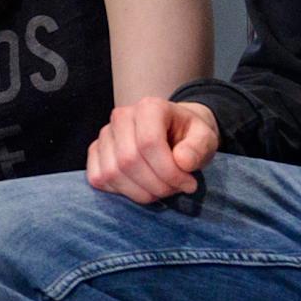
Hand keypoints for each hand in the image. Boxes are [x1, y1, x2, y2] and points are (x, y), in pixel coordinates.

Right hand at [86, 96, 219, 203]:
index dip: (169, 171)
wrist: (173, 131)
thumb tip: (182, 161)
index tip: (189, 183)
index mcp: (149, 107)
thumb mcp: (206, 137)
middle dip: (157, 185)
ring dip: (140, 192)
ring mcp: (104, 134)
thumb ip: (199, 147)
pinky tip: (141, 188)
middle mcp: (121, 117)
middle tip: (176, 189)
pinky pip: (98, 179)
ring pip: (112, 173)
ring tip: (162, 189)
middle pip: (129, 160)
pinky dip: (120, 192)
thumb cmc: (189, 135)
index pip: (148, 143)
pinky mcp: (95, 151)